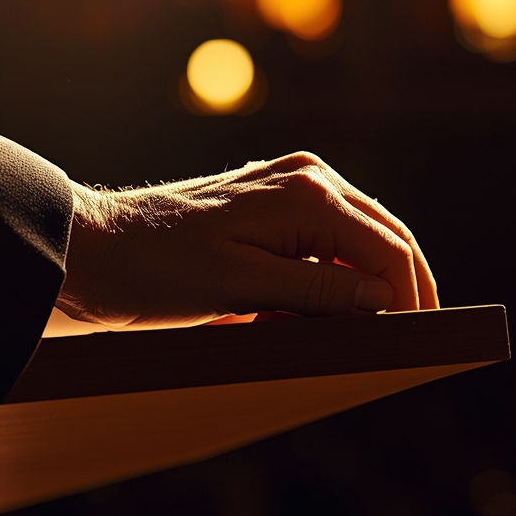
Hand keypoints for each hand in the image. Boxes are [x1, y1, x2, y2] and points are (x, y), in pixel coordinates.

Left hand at [55, 151, 437, 326]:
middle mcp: (306, 178)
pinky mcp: (270, 202)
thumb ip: (320, 292)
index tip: (422, 337)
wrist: (92, 251)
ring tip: (360, 328)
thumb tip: (385, 298)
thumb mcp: (242, 290)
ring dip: (364, 282)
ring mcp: (288, 184)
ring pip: (357, 237)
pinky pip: (323, 239)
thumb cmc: (156, 271)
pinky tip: (315, 308)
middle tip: (418, 333)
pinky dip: (330, 276)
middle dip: (402, 286)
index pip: (387, 247)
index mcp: (306, 194)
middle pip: (383, 235)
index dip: (410, 294)